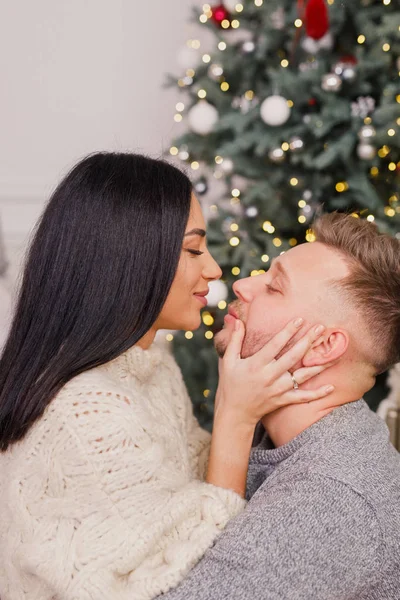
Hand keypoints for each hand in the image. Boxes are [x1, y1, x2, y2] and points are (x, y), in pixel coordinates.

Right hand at [215, 318, 334, 427]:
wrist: (234, 413)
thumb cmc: (230, 383)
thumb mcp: (228, 361)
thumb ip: (234, 340)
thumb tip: (237, 320)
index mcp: (256, 364)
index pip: (275, 344)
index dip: (288, 331)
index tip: (300, 319)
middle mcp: (269, 375)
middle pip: (293, 356)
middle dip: (307, 341)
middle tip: (320, 327)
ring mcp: (278, 389)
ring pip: (302, 375)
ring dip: (319, 364)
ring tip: (334, 354)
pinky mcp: (283, 400)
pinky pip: (303, 397)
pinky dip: (317, 394)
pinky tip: (331, 387)